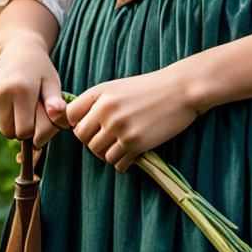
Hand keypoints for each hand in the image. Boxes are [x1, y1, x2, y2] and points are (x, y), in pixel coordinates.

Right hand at [0, 32, 69, 148]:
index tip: (35, 115)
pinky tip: (1, 97)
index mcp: (22, 90)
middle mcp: (0, 90)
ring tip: (14, 101)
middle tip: (25, 110)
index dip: (31, 128)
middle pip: (7, 131)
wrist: (20, 48)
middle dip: (17, 126)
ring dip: (3, 118)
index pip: (23, 131)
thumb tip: (57, 114)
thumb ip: (55, 101)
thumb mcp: (52, 82)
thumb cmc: (40, 69)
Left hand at [65, 65, 198, 172]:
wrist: (181, 90)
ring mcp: (119, 127)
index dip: (77, 124)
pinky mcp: (134, 143)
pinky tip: (133, 154)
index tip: (91, 127)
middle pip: (83, 138)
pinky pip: (116, 163)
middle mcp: (105, 110)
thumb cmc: (149, 89)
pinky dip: (123, 163)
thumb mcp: (118, 88)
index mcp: (99, 92)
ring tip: (123, 146)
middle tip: (110, 139)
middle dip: (94, 141)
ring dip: (109, 153)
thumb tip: (76, 126)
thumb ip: (97, 103)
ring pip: (98, 153)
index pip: (70, 116)